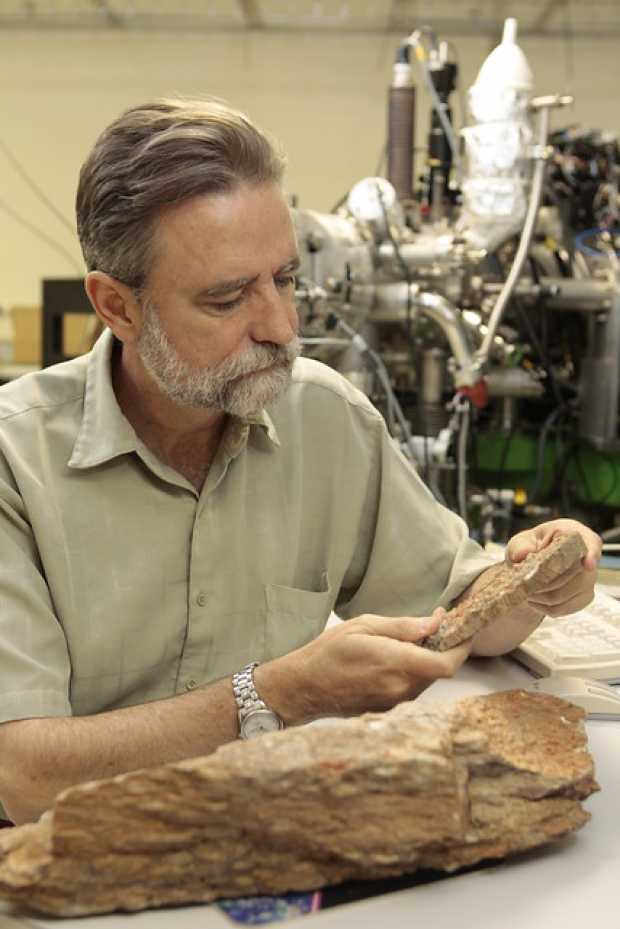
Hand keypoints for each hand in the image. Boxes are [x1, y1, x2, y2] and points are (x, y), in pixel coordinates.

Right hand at [255, 609, 471, 723]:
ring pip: (427, 679)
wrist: (304, 688)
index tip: (464, 629)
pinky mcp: (389, 709)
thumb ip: (404, 627)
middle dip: (445, 648)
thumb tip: (435, 622)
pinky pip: (412, 688)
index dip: (462, 647)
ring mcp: (395, 702)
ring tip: (415, 638)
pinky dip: (414, 671)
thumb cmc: (329, 651)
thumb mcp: (364, 626)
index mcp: (395, 663)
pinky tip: (399, 657)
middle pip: (440, 671)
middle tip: (439, 625)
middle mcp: (400, 688)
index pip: (446, 664)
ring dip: (429, 660)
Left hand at [506, 518, 601, 616]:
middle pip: (574, 577)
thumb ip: (521, 546)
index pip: (591, 543)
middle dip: (545, 583)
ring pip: (565, 595)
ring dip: (541, 597)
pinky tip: (534, 600)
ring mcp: (588, 579)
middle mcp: (587, 557)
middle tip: (524, 584)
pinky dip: (544, 607)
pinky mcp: (584, 596)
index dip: (591, 555)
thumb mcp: (520, 542)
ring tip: (525, 591)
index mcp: (574, 534)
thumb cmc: (530, 548)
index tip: (587, 565)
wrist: (533, 565)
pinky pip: (564, 608)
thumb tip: (524, 554)